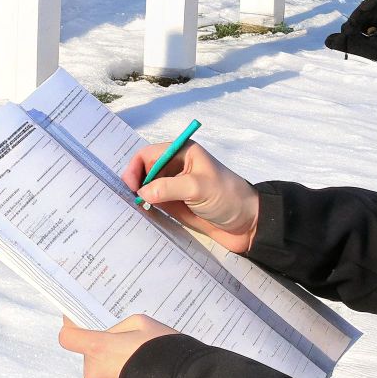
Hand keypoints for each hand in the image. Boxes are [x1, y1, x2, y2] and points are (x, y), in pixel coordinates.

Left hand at [57, 314, 177, 377]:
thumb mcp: (141, 324)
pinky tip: (141, 375)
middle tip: (125, 345)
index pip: (68, 338)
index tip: (77, 324)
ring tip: (138, 362)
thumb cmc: (163, 350)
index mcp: (98, 348)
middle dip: (104, 349)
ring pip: (103, 372)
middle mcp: (96, 372)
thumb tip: (108, 334)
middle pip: (90, 356)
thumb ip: (117, 328)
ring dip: (114, 367)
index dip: (72, 329)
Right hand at [121, 140, 260, 252]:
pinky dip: (146, 208)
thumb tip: (140, 192)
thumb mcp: (198, 188)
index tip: (130, 187)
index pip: (149, 154)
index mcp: (182, 153)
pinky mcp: (176, 205)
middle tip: (128, 201)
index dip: (135, 168)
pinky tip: (140, 216)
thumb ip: (167, 188)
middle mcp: (176, 167)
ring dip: (138, 197)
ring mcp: (175, 187)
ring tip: (130, 210)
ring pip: (148, 188)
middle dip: (134, 183)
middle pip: (145, 170)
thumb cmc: (227, 197)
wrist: (248, 224)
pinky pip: (155, 203)